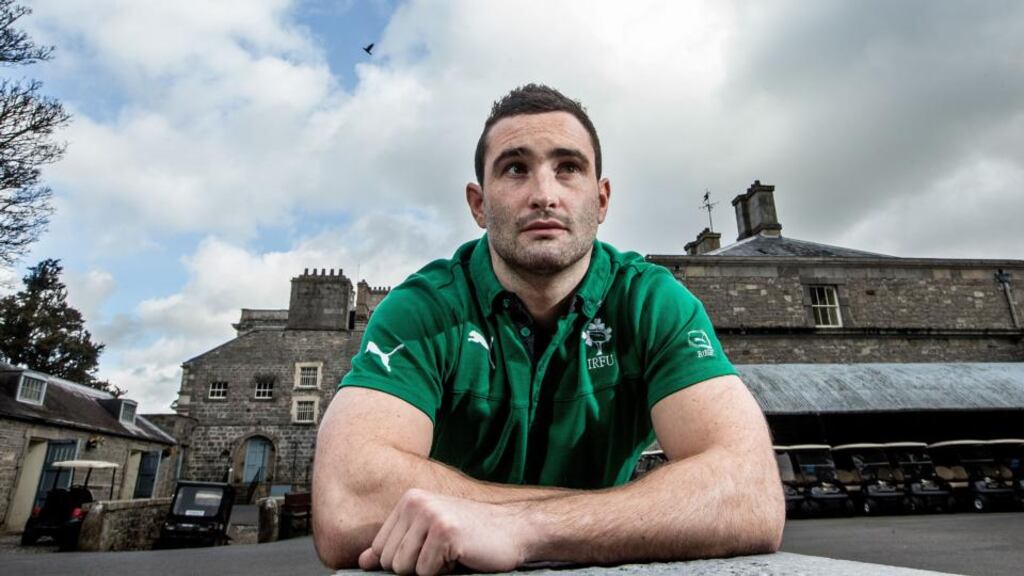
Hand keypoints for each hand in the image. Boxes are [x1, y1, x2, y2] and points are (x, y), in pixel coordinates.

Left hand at [358, 488, 529, 574]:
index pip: (379, 548)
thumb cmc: (471, 535)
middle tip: (444, 552)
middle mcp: (416, 502)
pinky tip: (462, 554)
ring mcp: (431, 515)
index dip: (402, 561)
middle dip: (416, 567)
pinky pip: (426, 572)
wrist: (514, 531)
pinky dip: (445, 572)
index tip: (428, 551)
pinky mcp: (445, 532)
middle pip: (390, 560)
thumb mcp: (427, 536)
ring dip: (430, 570)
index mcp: (410, 500)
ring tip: (451, 553)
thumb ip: (395, 545)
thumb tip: (363, 561)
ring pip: (405, 568)